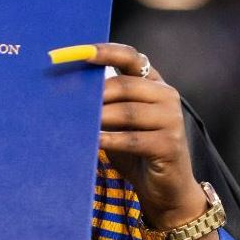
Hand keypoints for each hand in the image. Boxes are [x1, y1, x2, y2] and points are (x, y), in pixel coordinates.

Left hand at [50, 43, 205, 228]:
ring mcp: (171, 120)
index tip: (79, 52)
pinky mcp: (170, 145)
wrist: (166, 187)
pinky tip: (92, 142)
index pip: (130, 57)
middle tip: (67, 100)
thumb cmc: (135, 148)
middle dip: (94, 93)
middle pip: (124, 85)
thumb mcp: (117, 120)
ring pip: (127, 112)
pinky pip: (132, 139)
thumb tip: (67, 86)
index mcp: (153, 82)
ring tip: (76, 122)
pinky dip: (109, 140)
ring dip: (99, 117)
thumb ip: (104, 101)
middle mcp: (166, 95)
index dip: (105, 52)